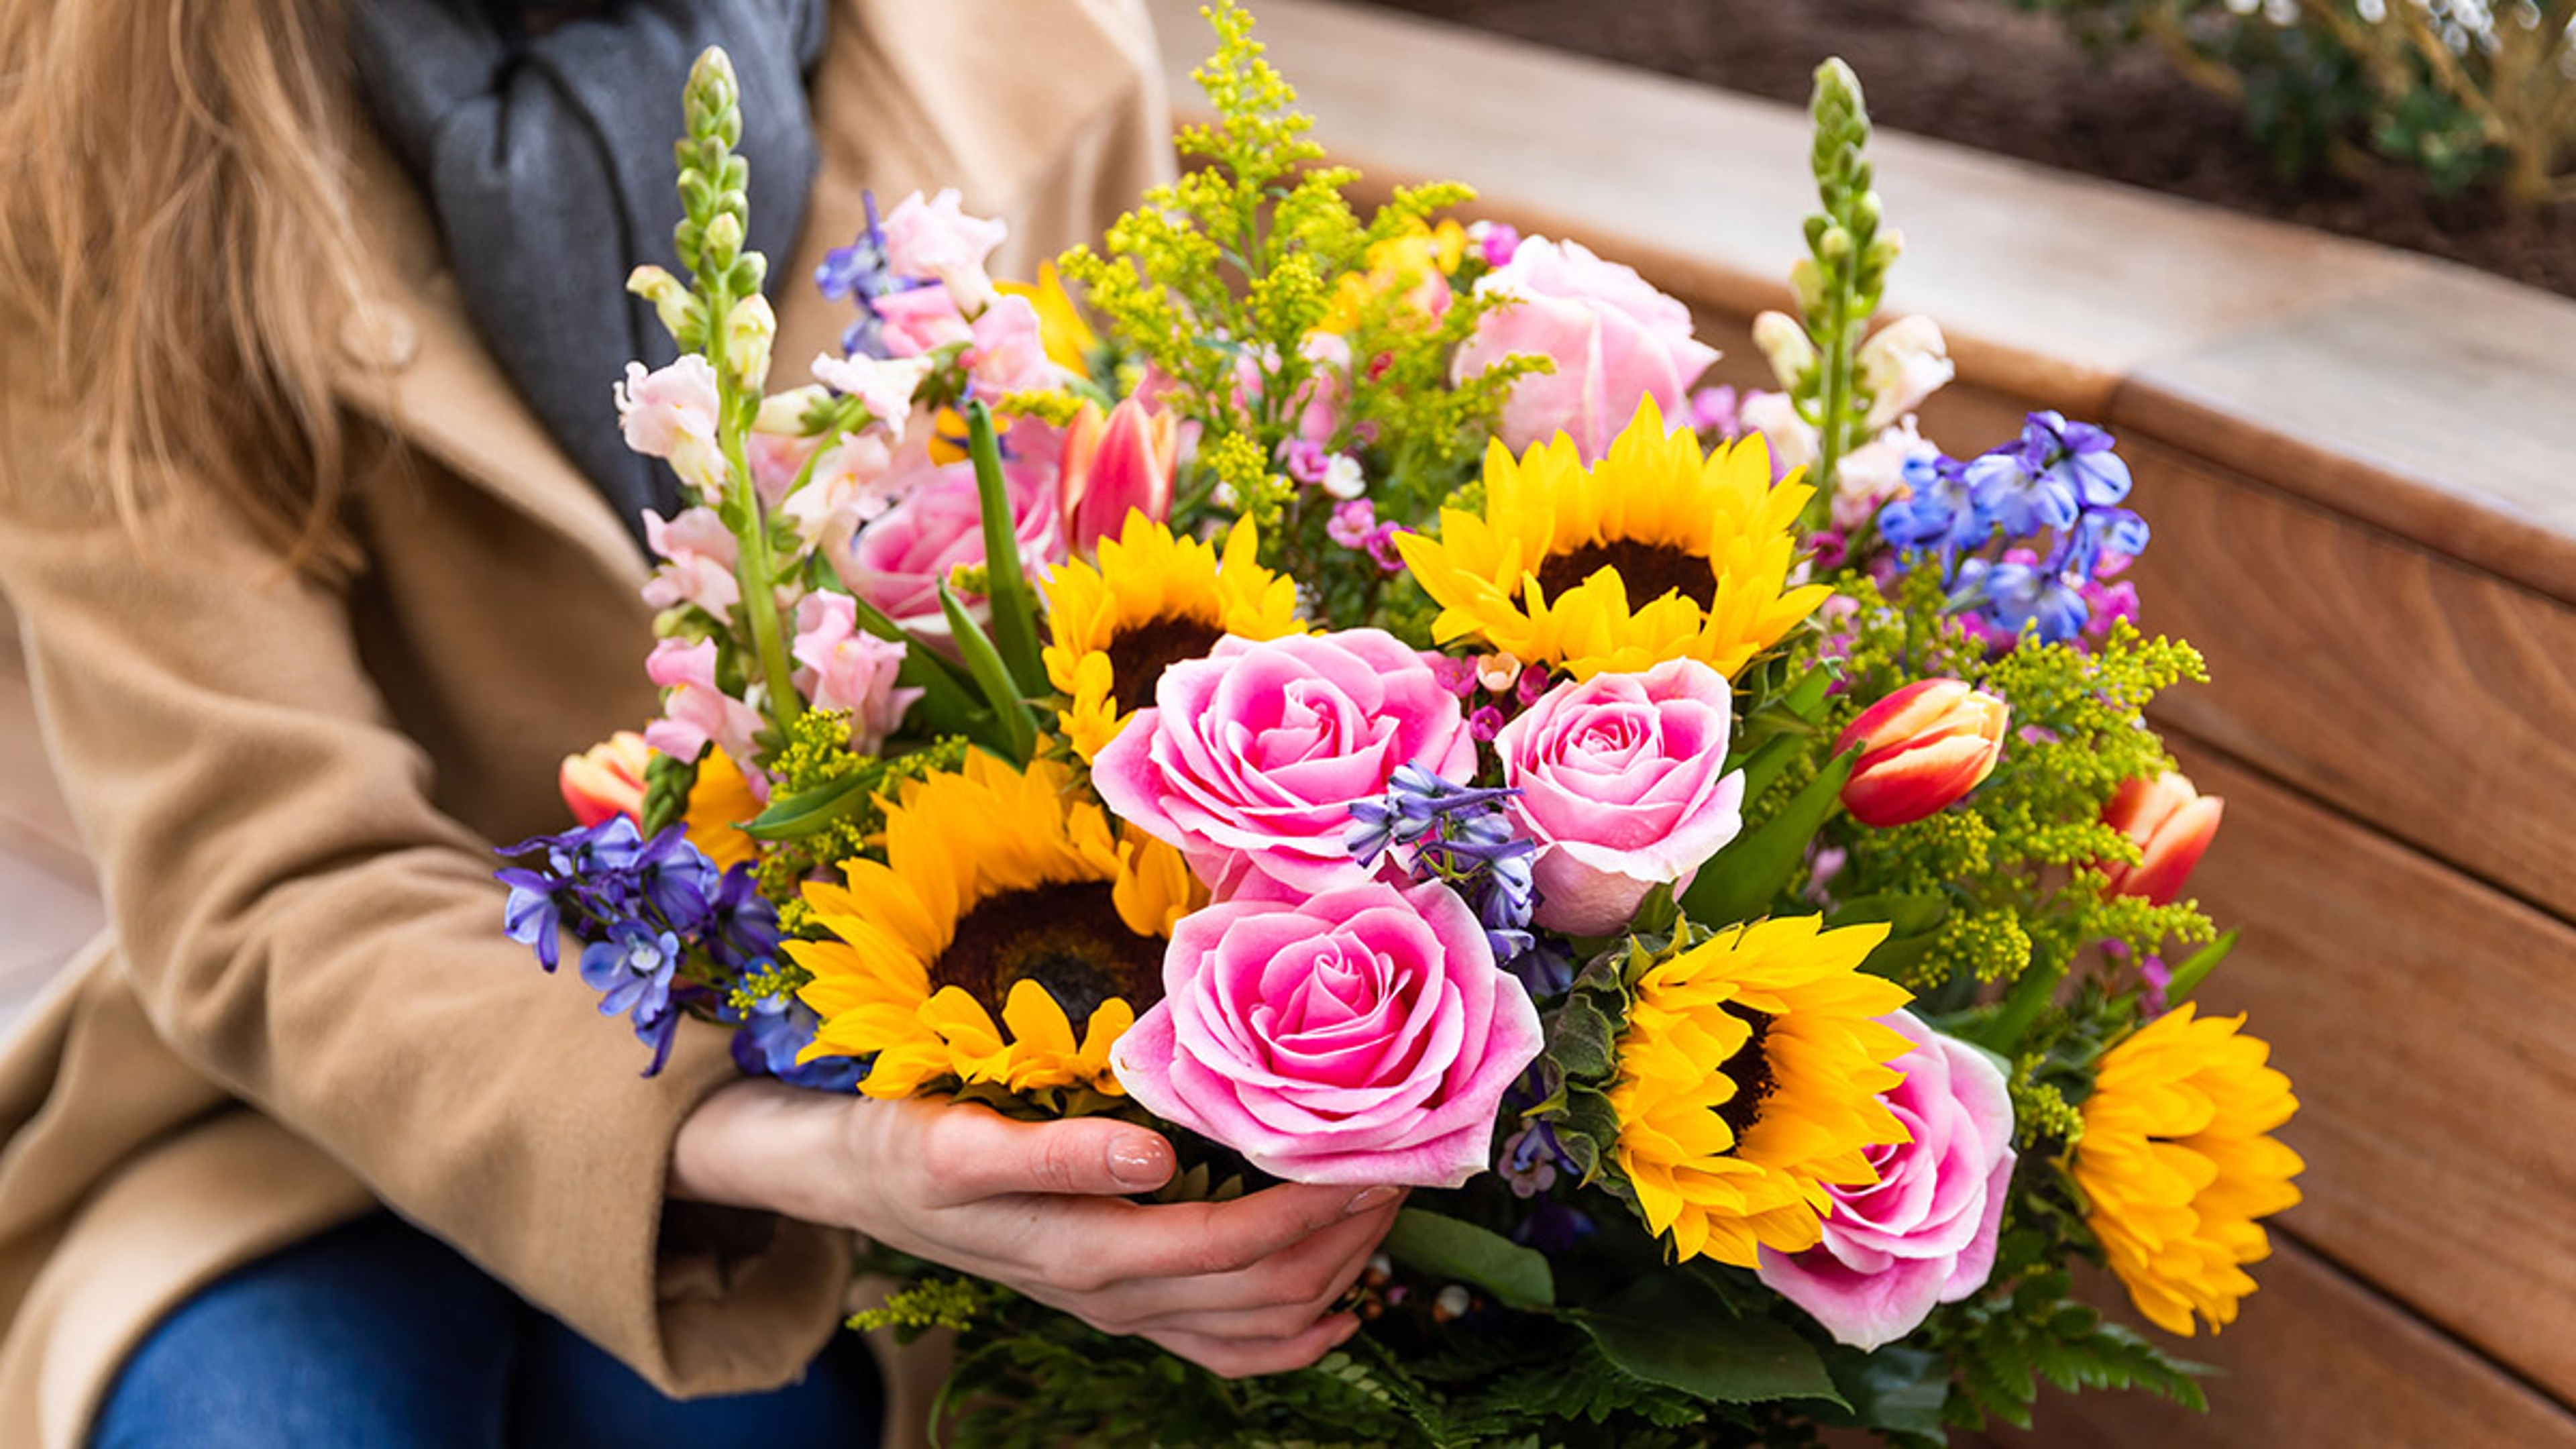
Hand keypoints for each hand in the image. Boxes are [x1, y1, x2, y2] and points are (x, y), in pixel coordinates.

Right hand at [673, 1080, 1405, 1377]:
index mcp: (1088, 1252)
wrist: (851, 1181)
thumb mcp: (960, 1138)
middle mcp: (1113, 1296)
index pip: (1237, 1246)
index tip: (1378, 1156)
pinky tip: (1337, 1311)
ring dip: (1333, 1276)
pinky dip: (1291, 1337)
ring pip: (1255, 1325)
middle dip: (1345, 1235)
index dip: (1315, 1209)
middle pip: (1264, 1290)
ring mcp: (1117, 1310)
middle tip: (1406, 1167)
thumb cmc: (903, 1144)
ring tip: (1385, 1213)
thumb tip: (1155, 1157)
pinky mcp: (1117, 1300)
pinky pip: (1223, 1348)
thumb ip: (1058, 1149)